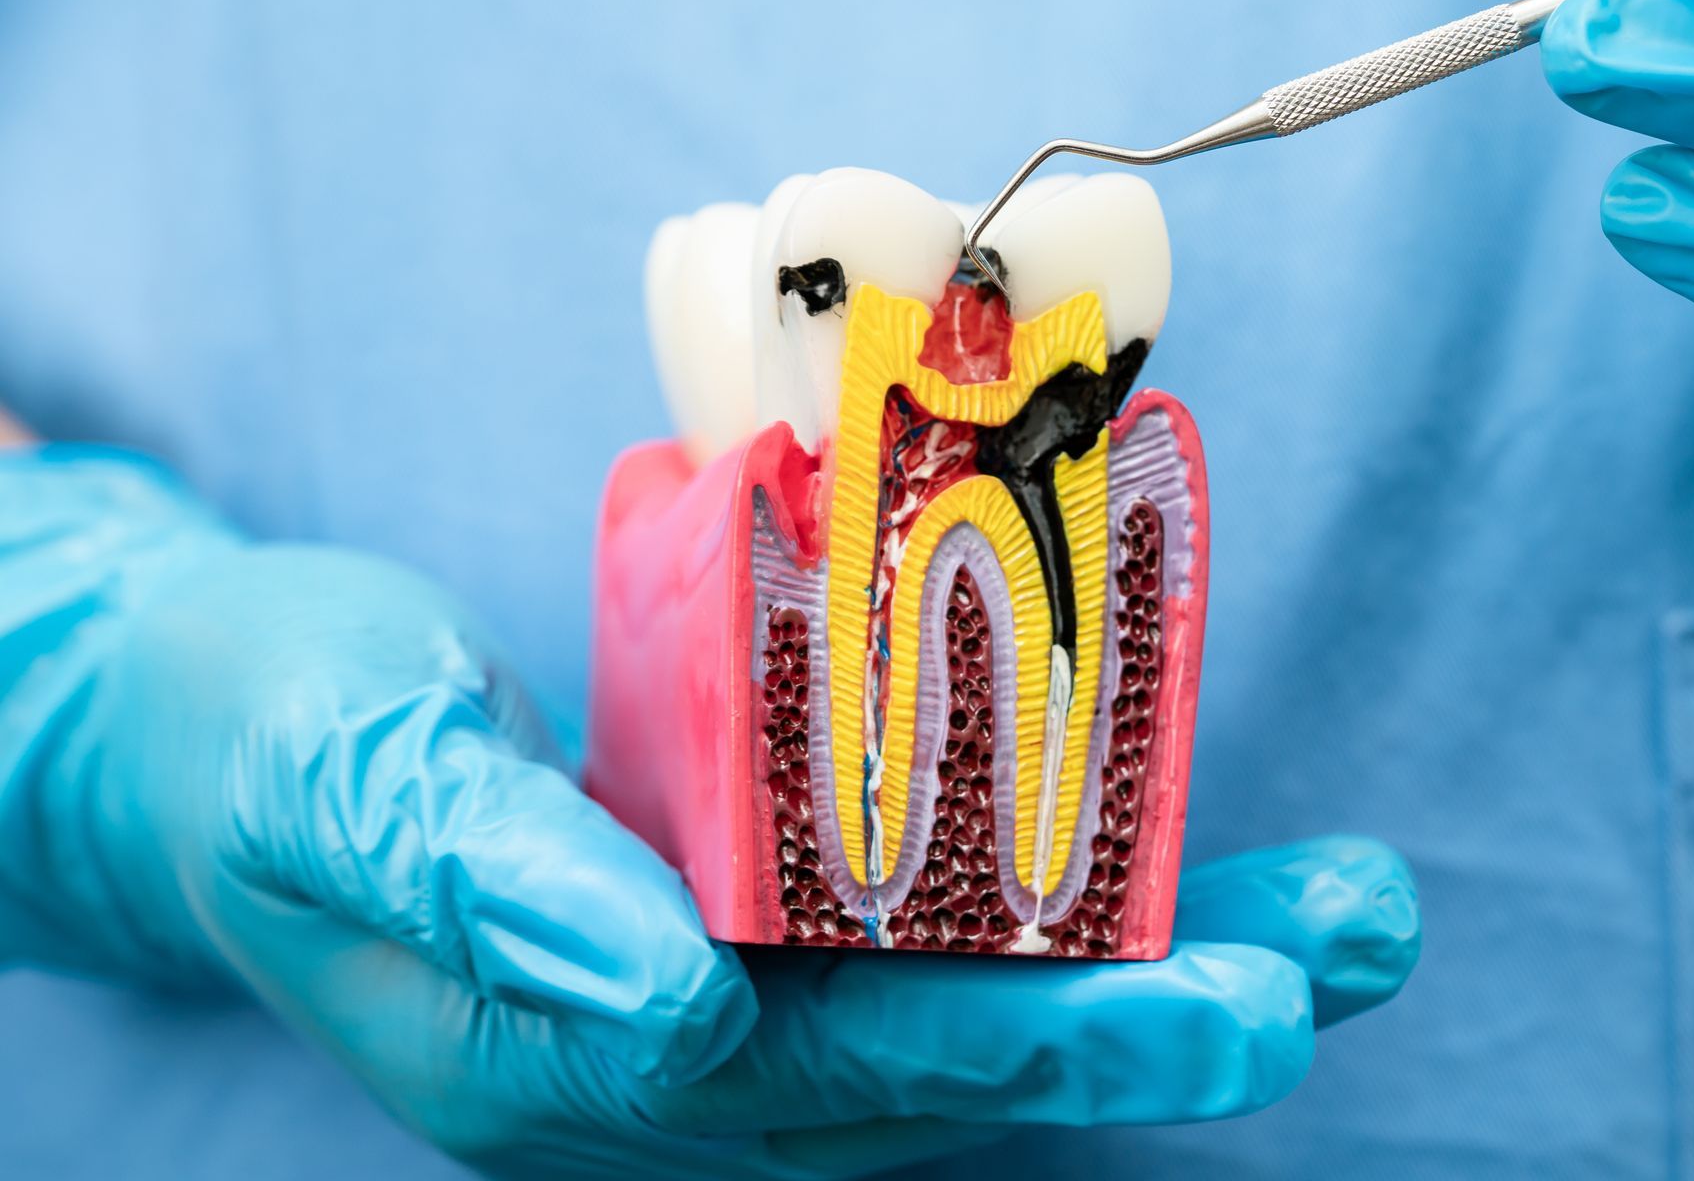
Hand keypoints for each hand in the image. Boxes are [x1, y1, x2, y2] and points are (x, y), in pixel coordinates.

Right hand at [0, 446, 1419, 1178]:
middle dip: (1145, 1023)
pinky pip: (934, 923)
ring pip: (969, 1004)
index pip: (828, 1072)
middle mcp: (673, 1063)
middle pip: (945, 1061)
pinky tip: (1201, 847)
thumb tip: (657, 997)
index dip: (1021, 1040)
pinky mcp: (756, 916)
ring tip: (1353, 917)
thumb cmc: (264, 741)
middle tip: (1331, 965)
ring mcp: (725, 998)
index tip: (1202, 1000)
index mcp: (564, 1064)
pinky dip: (1074, 896)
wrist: (230, 731)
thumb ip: (477, 878)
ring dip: (1161, 964)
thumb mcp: (330, 779)